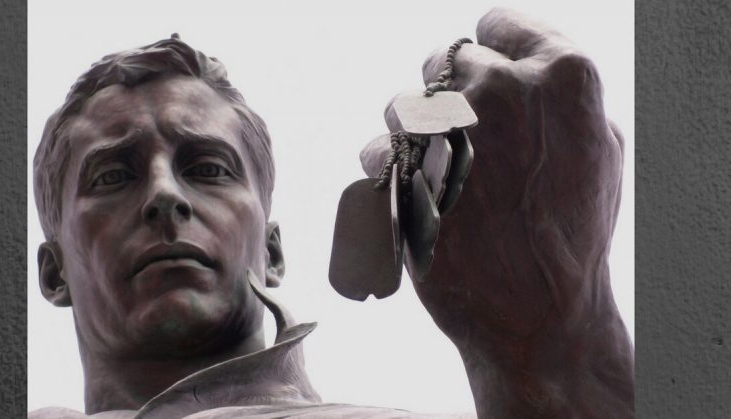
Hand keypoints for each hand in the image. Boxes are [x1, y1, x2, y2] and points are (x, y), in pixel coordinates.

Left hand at [365, 8, 632, 417]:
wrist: (539, 313)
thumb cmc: (573, 234)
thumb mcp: (596, 148)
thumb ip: (555, 95)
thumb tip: (513, 66)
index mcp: (561, 73)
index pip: (497, 24)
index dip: (489, 52)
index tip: (483, 81)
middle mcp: (498, 88)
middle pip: (447, 60)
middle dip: (451, 96)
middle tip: (467, 143)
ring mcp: (445, 128)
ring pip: (406, 103)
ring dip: (415, 134)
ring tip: (445, 180)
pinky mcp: (401, 170)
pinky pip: (379, 149)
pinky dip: (388, 170)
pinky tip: (415, 198)